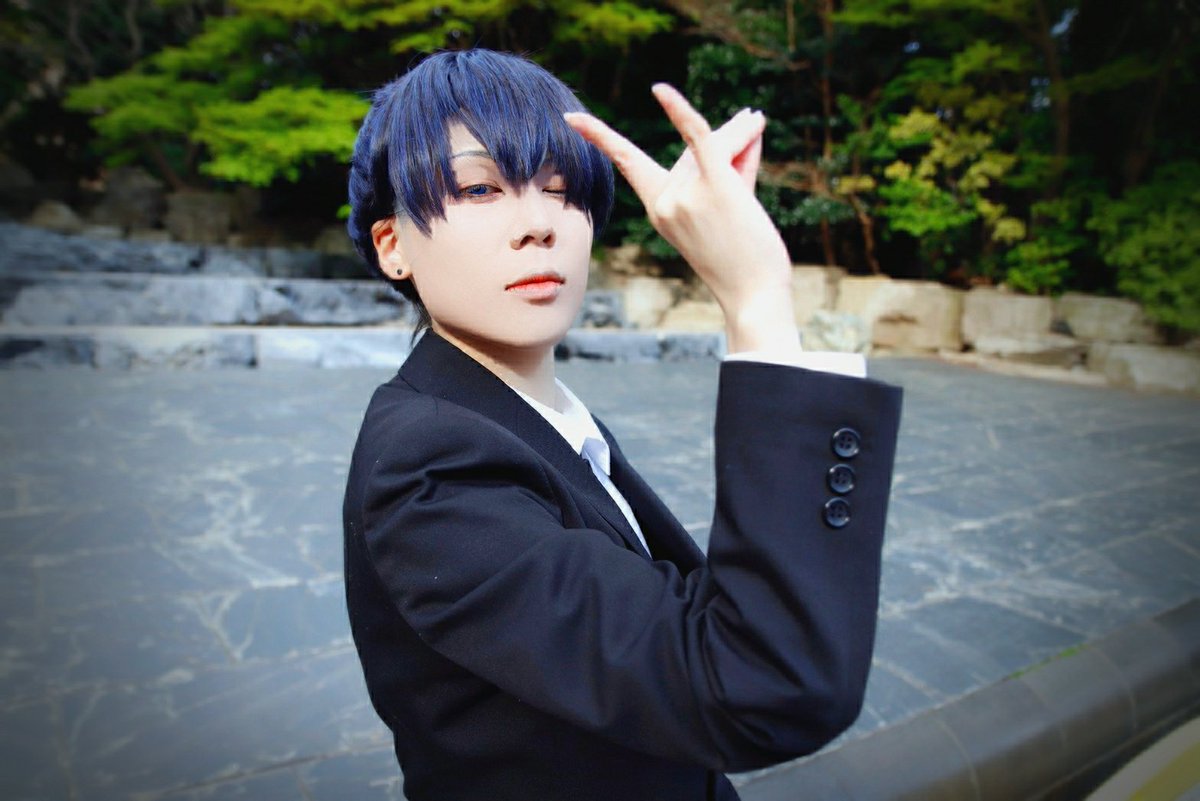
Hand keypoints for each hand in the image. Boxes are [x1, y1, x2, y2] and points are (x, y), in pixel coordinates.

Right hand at [564, 84, 799, 354]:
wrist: (755, 295)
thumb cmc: (747, 258)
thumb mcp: (732, 205)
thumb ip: (735, 161)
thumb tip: (748, 120)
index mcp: (659, 209)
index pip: (627, 164)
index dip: (600, 136)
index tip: (571, 118)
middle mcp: (664, 202)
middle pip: (692, 147)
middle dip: (728, 141)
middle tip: (754, 145)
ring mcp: (684, 196)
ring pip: (710, 142)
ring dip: (742, 137)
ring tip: (759, 126)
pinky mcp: (713, 189)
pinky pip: (695, 137)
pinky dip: (678, 110)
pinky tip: (658, 91)